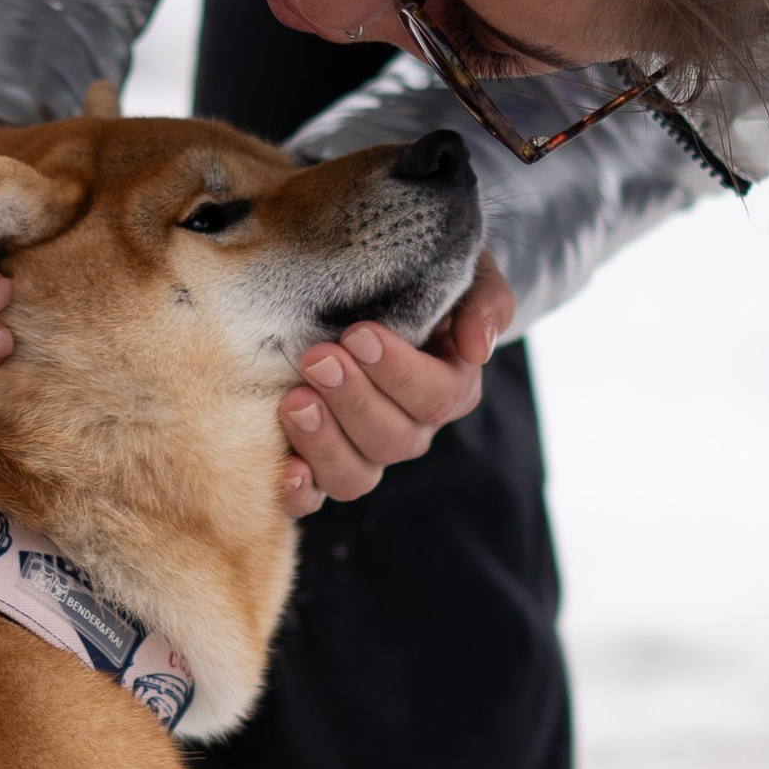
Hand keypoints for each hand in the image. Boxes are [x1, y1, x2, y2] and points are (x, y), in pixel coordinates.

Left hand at [277, 251, 512, 513]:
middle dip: (353, 400)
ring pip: (355, 475)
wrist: (366, 284)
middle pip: (393, 439)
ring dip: (324, 444)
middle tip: (317, 359)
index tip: (359, 335)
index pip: (436, 397)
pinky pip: (314, 496)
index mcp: (451, 388)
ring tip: (293, 403)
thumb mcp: (461, 272)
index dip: (398, 373)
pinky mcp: (319, 465)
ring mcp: (364, 452)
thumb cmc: (416, 276)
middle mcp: (410, 430)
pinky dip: (299, 491)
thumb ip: (482, 300)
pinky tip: (285, 468)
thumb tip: (478, 348)